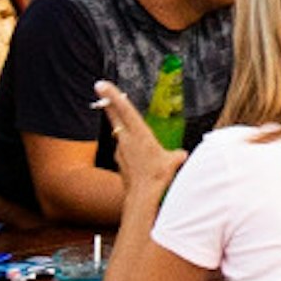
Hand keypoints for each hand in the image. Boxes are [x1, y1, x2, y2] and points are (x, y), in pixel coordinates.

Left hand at [92, 80, 182, 201]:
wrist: (142, 197)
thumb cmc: (158, 177)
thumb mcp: (172, 162)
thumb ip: (176, 155)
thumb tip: (181, 155)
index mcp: (139, 133)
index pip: (125, 109)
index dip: (113, 95)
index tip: (101, 84)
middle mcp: (126, 139)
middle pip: (115, 116)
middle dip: (108, 101)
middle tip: (99, 87)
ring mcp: (120, 151)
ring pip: (121, 135)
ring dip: (125, 131)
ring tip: (138, 139)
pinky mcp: (119, 162)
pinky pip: (124, 151)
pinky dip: (130, 151)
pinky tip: (141, 162)